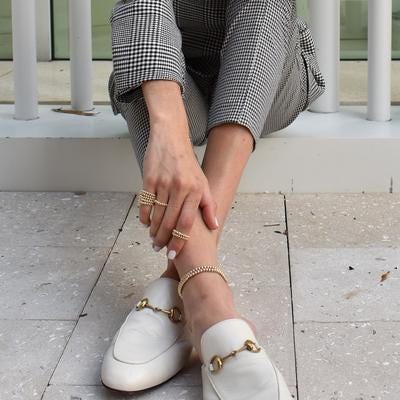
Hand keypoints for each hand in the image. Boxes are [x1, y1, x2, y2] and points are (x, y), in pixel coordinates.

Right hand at [139, 113, 218, 259]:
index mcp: (196, 191)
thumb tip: (214, 226)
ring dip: (153, 230)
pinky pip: (145, 204)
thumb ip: (208, 205)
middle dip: (163, 240)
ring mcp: (163, 183)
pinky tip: (146, 223)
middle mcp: (180, 188)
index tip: (173, 254)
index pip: (186, 224)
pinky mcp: (149, 179)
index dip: (179, 242)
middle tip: (159, 248)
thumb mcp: (203, 182)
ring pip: (156, 215)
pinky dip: (144, 216)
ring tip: (153, 238)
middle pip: (169, 222)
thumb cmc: (188, 164)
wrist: (171, 139)